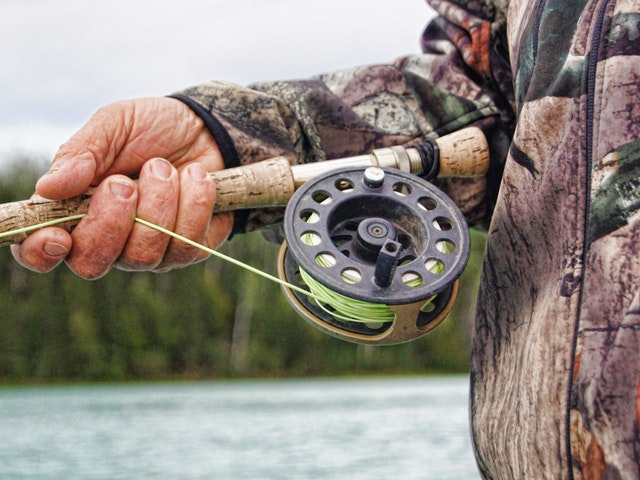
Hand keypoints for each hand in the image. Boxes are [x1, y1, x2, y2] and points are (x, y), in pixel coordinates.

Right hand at [11, 97, 233, 278]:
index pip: (42, 251)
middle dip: (111, 221)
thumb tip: (47, 187)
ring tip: (164, 167)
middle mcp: (110, 240)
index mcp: (75, 211)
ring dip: (157, 203)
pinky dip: (193, 203)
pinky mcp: (190, 249)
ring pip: (144, 255)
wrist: (208, 128)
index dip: (41, 252)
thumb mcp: (114, 125)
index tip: (57, 234)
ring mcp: (151, 250)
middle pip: (92, 263)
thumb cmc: (152, 128)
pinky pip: (188, 244)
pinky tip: (195, 176)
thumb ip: (81, 153)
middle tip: (124, 182)